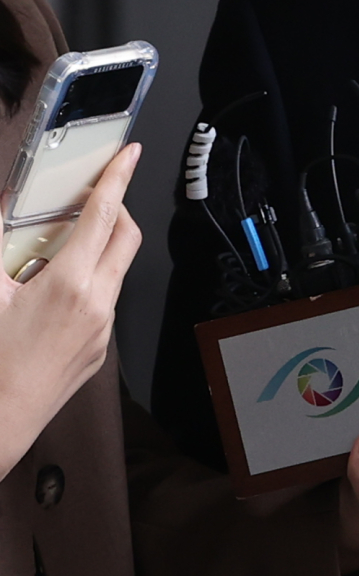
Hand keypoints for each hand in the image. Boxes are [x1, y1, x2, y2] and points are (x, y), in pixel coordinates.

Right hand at [0, 142, 141, 479]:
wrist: (0, 420)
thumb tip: (2, 205)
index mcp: (69, 284)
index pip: (105, 215)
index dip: (118, 178)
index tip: (129, 155)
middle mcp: (97, 304)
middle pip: (127, 237)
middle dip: (117, 210)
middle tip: (90, 200)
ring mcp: (104, 329)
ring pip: (116, 270)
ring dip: (98, 250)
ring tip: (53, 255)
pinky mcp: (101, 350)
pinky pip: (106, 302)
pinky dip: (89, 284)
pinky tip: (54, 292)